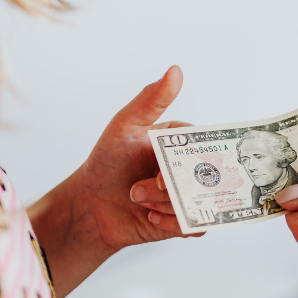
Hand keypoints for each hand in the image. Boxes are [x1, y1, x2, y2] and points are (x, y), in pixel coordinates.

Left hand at [68, 65, 198, 250]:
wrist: (91, 206)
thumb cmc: (107, 161)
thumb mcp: (125, 125)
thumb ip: (151, 100)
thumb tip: (175, 71)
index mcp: (182, 141)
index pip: (205, 146)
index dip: (191, 159)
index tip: (166, 169)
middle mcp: (190, 167)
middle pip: (206, 177)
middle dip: (174, 186)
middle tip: (148, 187)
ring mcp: (189, 194)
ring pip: (201, 203)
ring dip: (167, 205)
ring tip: (140, 199)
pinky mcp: (185, 220)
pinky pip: (196, 226)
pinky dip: (172, 223)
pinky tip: (149, 216)